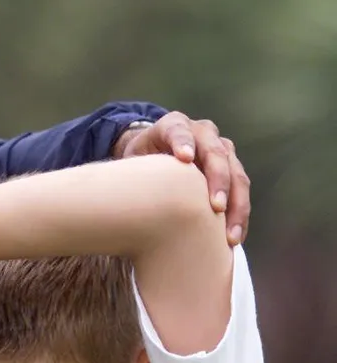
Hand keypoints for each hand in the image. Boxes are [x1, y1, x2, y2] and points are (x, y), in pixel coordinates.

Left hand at [113, 112, 250, 244]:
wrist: (154, 156)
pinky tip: (234, 237)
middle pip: (215, 153)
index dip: (182, 142)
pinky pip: (240, 190)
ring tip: (229, 234)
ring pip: (236, 173)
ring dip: (236, 204)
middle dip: (218, 180)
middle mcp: (201, 132)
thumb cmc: (139, 163)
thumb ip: (131, 173)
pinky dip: (239, 214)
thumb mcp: (131, 163)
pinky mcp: (231, 166)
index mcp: (172, 125)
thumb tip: (122, 202)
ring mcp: (220, 148)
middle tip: (215, 207)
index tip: (184, 158)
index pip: (178, 131)